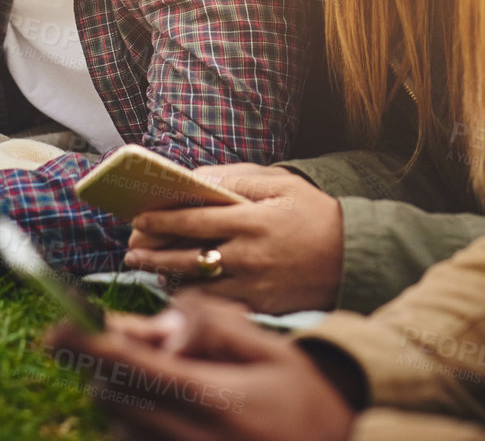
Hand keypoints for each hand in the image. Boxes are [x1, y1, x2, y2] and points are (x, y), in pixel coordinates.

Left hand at [43, 291, 356, 440]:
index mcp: (211, 399)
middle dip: (112, 370)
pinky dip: (143, 430)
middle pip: (112, 399)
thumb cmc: (307, 399)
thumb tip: (165, 318)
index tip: (55, 332)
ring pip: (122, 429)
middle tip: (148, 351)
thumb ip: (213, 326)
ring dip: (129, 405)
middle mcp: (189, 439)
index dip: (83, 346)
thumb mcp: (269, 348)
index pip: (125, 368)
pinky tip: (180, 419)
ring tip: (184, 391)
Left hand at [126, 170, 342, 313]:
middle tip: (130, 249)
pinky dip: (194, 296)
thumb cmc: (314, 213)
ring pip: (198, 283)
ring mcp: (254, 285)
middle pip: (187, 254)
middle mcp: (249, 255)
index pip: (194, 219)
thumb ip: (236, 179)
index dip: (161, 220)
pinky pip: (217, 304)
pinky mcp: (260, 306)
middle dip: (153, 252)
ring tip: (144, 267)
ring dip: (166, 275)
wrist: (354, 256)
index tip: (137, 220)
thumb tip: (195, 178)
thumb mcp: (281, 184)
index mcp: (253, 220)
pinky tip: (177, 287)